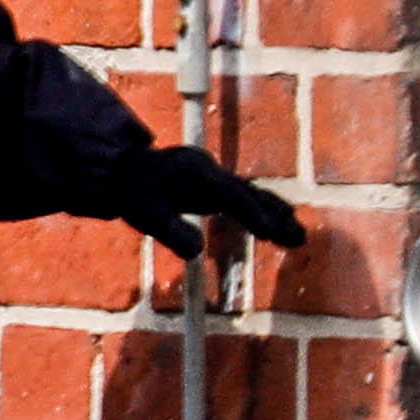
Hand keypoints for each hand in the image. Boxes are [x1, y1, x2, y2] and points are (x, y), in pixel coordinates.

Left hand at [106, 143, 302, 272]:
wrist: (120, 167)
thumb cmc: (130, 193)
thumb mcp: (144, 215)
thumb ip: (169, 232)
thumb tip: (196, 251)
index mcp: (194, 175)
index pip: (231, 196)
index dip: (252, 214)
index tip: (273, 232)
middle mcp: (208, 169)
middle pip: (248, 195)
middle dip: (275, 217)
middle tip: (300, 239)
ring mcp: (212, 172)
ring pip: (250, 193)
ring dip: (274, 214)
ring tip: (299, 236)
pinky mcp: (213, 179)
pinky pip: (242, 194)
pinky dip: (261, 208)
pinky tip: (279, 221)